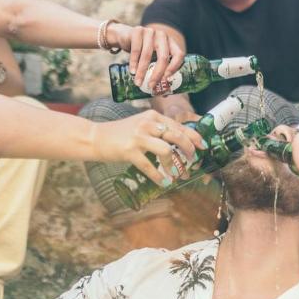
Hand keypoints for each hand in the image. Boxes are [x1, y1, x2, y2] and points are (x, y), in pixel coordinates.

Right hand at [90, 110, 204, 185]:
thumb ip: (157, 129)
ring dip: (174, 165)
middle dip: (188, 150)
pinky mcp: (130, 151)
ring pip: (166, 150)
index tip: (202, 146)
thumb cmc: (121, 133)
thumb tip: (178, 143)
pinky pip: (149, 166)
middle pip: (176, 136)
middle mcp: (147, 124)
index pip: (178, 125)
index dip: (193, 136)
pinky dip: (159, 177)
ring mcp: (138, 137)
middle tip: (192, 161)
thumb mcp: (141, 124)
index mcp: (152, 116)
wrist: (96, 137)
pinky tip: (163, 182)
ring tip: (176, 174)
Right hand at [109, 24, 184, 90]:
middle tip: (151, 86)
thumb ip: (158, 72)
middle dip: (157, 74)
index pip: (179, 54)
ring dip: (142, 71)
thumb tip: (164, 95)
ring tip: (138, 83)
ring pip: (147, 54)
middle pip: (163, 57)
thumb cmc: (143, 51)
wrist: (126, 36)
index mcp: (171, 43)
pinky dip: (134, 62)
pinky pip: (136, 49)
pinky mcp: (137, 31)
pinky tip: (132, 72)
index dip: (175, 67)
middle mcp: (162, 36)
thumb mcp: (153, 59)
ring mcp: (150, 32)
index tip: (167, 80)